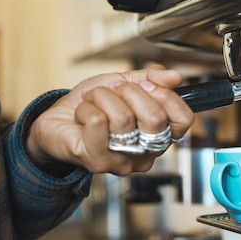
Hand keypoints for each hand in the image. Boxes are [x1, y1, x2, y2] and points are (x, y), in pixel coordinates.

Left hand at [26, 65, 193, 175]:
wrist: (57, 121)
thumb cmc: (93, 107)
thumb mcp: (125, 84)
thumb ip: (151, 78)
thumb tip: (174, 77)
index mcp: (159, 136)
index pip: (182, 120)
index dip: (167, 96)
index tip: (147, 85)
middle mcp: (146, 154)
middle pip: (155, 118)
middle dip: (130, 92)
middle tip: (114, 91)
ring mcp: (123, 161)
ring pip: (123, 117)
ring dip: (102, 97)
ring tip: (94, 101)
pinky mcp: (98, 162)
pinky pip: (99, 122)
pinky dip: (87, 107)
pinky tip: (83, 114)